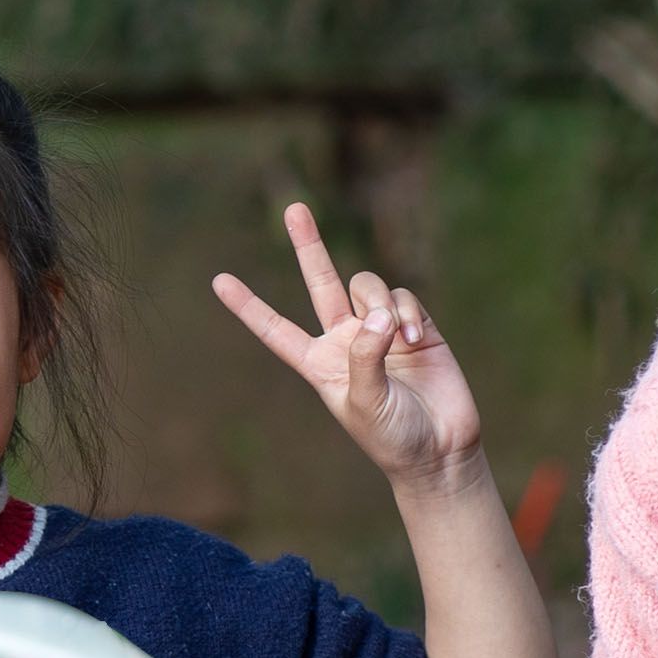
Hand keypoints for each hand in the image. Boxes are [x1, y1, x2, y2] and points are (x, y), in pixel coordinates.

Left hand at [213, 204, 485, 495]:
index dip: (248, 306)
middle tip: (294, 209)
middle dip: (308, 245)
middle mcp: (345, 339)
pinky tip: (414, 339)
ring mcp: (380, 329)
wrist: (440, 449)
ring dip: (382, 303)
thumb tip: (377, 313)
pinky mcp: (415, 326)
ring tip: (398, 336)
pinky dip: (407, 312)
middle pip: (320, 282)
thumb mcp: (364, 401)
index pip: (275, 329)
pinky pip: (403, 299)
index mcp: (318, 363)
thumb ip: (364, 354)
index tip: (218, 281)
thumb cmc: (392, 436)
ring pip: (368, 287)